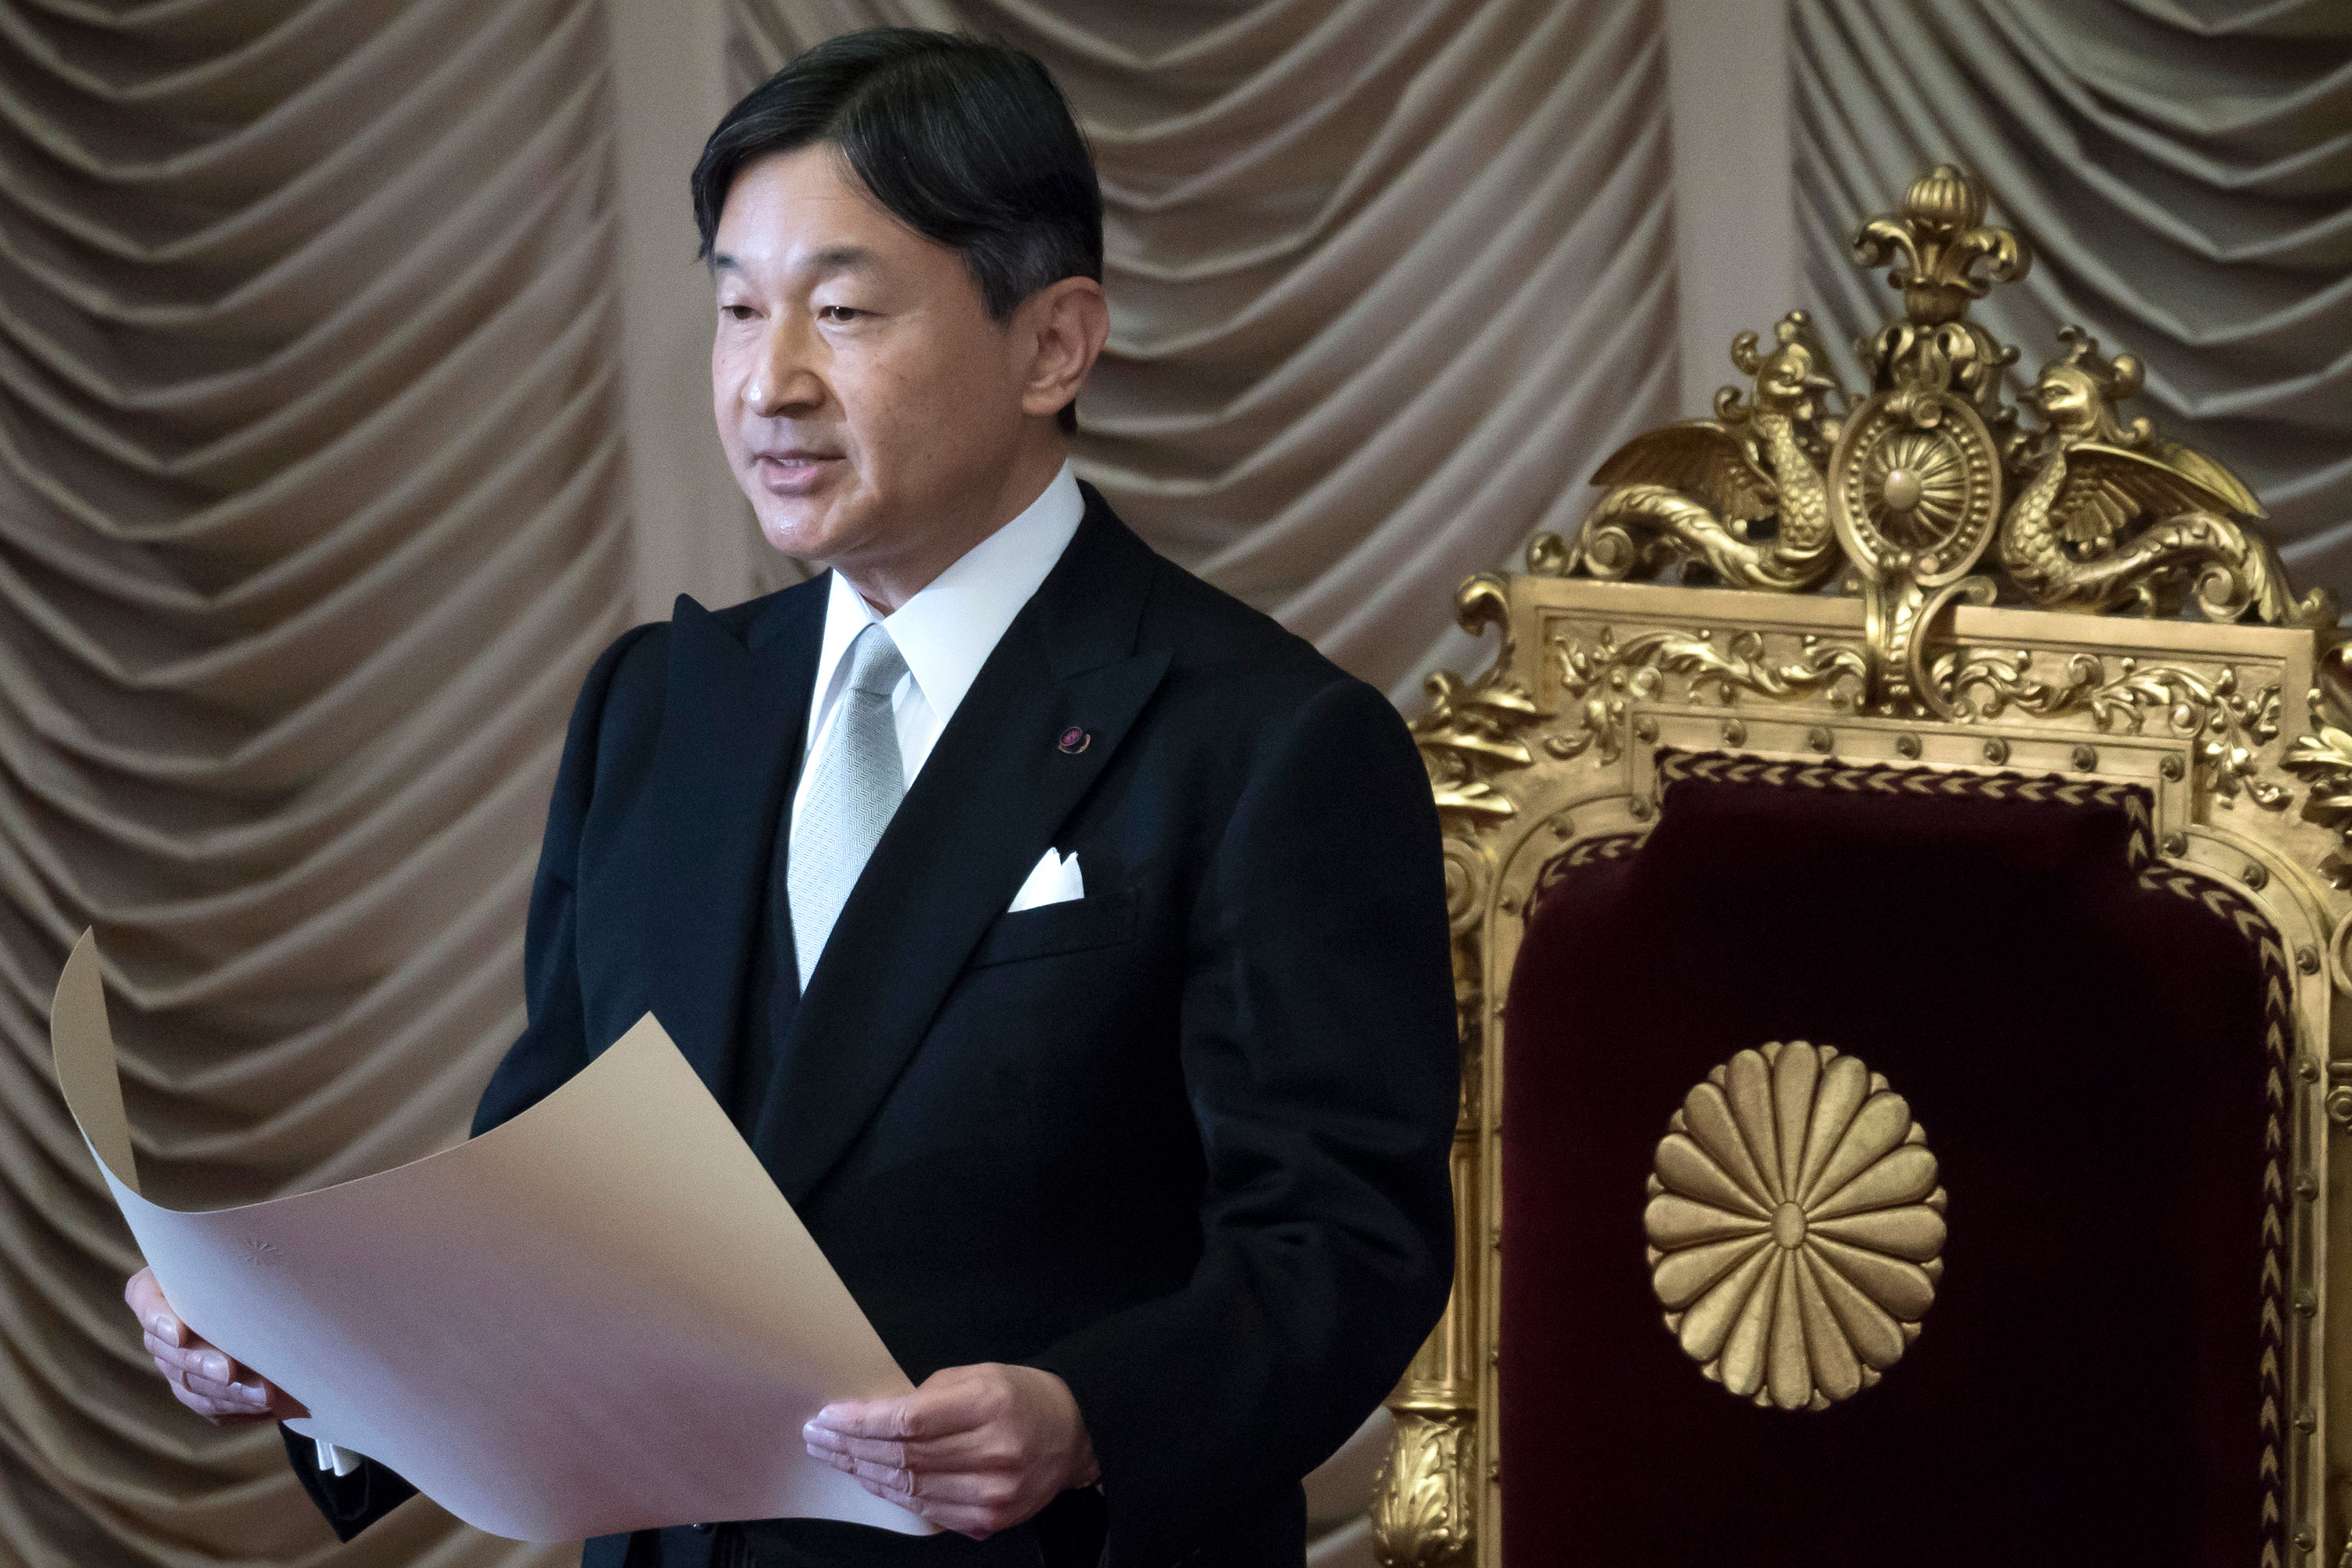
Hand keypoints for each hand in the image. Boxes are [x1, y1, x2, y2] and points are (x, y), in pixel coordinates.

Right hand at [126, 1266, 307, 1426]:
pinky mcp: (201, 1392)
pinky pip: (211, 1406)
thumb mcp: (252, 1253)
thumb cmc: (265, 1266)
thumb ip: (246, 1254)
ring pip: (189, 1385)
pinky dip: (237, 1407)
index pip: (145, 1297)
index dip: (158, 1316)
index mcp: (165, 1284)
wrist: (283, 1306)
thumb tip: (276, 1236)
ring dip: (226, 1393)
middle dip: (201, 1363)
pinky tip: (264, 1405)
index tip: (179, 1331)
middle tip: (229, 1371)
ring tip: (265, 1394)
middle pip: (169, 1350)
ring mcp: (178, 1364)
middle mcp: (164, 1328)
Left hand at [803, 1362, 1097, 1538]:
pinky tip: (869, 1476)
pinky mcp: (990, 1520)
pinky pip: (926, 1510)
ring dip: (863, 1472)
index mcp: (990, 1405)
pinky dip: (892, 1493)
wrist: (1074, 1435)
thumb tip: (871, 1415)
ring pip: (909, 1488)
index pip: (909, 1421)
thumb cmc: (1020, 1397)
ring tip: (834, 1456)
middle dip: (851, 1447)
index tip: (828, 1417)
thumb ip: (927, 1395)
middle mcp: (993, 1452)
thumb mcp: (979, 1375)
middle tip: (817, 1436)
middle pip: (903, 1457)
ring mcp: (993, 1493)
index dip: (861, 1422)